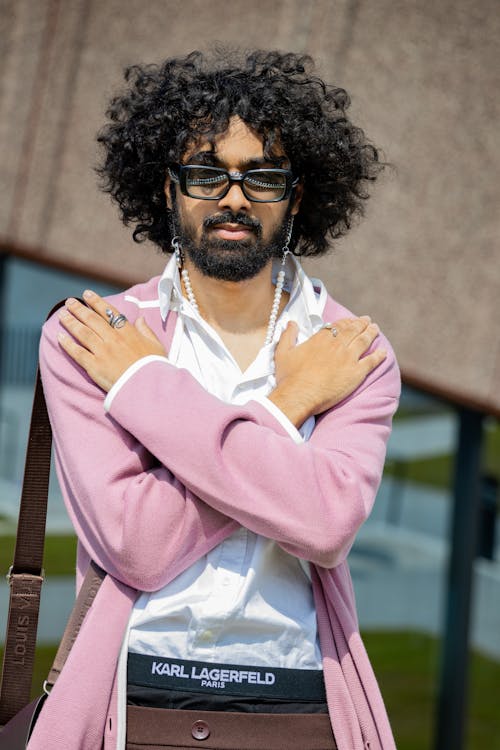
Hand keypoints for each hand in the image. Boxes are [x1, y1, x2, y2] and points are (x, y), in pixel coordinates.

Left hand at [57, 291, 166, 391]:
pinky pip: (77, 352)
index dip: (96, 302)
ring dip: (71, 322)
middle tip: (69, 302)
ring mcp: (102, 352)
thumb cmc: (154, 367)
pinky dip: (67, 344)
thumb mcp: (156, 346)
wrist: (147, 387)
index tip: (87, 295)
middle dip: (79, 309)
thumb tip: (140, 319)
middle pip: (92, 320)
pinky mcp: (94, 366)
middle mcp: (113, 339)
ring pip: (82, 333)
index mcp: (128, 333)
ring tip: (62, 315)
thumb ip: (147, 331)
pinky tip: (59, 337)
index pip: (109, 313)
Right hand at [268, 316, 386, 426]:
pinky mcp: (356, 373)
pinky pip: (371, 362)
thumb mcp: (283, 353)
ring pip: (364, 341)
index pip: (338, 325)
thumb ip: (288, 336)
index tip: (351, 320)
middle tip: (368, 320)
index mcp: (321, 339)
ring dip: (371, 333)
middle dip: (362, 323)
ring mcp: (348, 359)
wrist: (299, 396)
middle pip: (353, 330)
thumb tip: (291, 323)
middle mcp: (337, 346)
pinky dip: (378, 356)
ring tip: (376, 329)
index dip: (346, 321)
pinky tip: (383, 352)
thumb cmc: (289, 377)